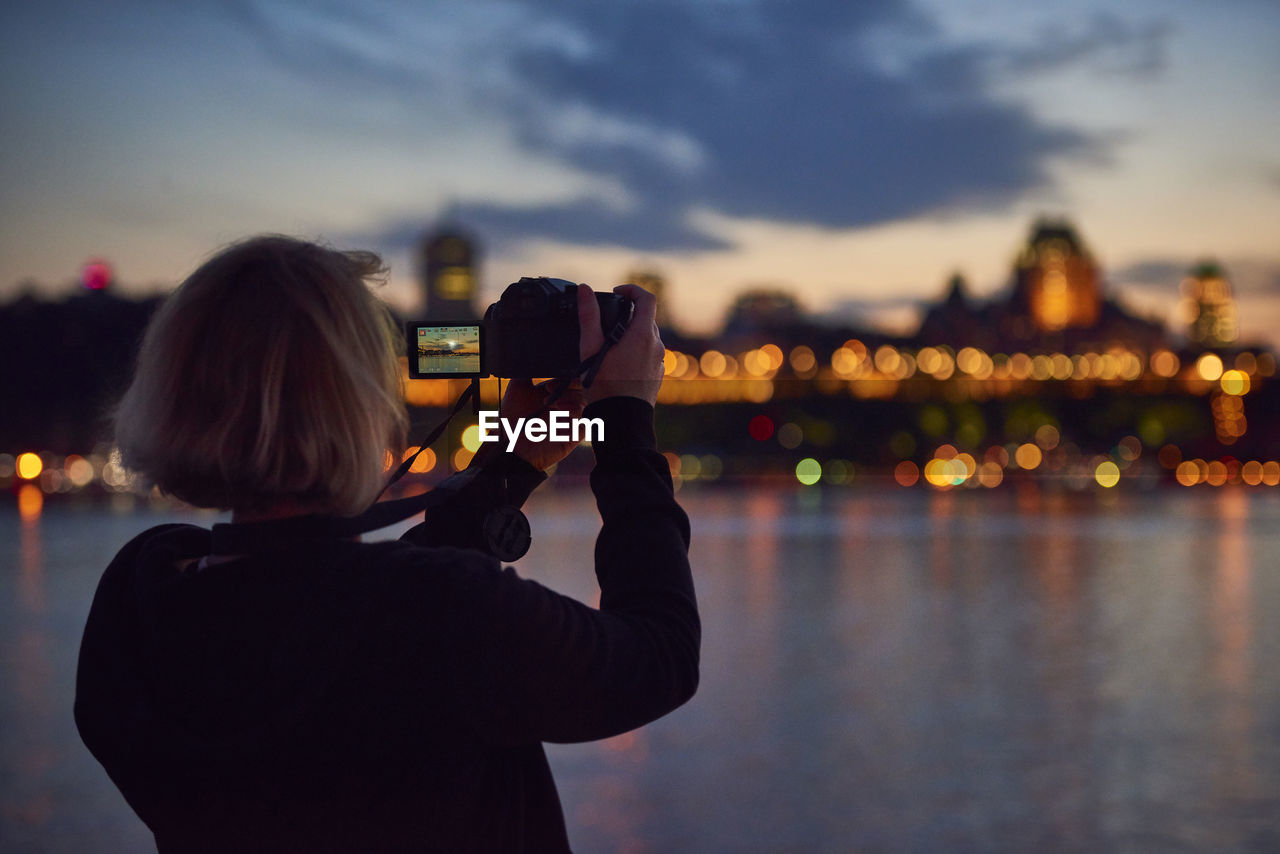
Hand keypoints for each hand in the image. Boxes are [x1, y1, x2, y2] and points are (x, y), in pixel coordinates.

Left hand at [500, 377, 586, 470]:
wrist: (511, 448)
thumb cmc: (511, 421)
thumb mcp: (516, 391)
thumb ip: (525, 373)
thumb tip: (530, 355)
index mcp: (553, 393)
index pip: (568, 378)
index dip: (563, 375)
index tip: (549, 381)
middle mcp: (564, 404)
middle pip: (580, 387)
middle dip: (569, 385)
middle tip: (551, 389)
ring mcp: (570, 419)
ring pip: (584, 401)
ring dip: (571, 399)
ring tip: (553, 405)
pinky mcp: (575, 434)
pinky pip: (586, 421)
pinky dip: (578, 413)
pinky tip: (563, 413)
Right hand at [578, 283, 664, 405]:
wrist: (621, 421)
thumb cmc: (605, 386)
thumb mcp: (591, 348)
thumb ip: (589, 316)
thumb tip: (585, 290)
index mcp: (642, 335)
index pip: (646, 298)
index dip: (631, 289)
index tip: (617, 292)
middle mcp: (656, 346)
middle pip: (646, 318)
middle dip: (628, 314)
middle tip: (606, 322)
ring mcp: (659, 361)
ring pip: (647, 337)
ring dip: (631, 334)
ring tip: (609, 346)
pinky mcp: (658, 374)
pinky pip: (649, 354)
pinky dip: (636, 351)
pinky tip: (618, 364)